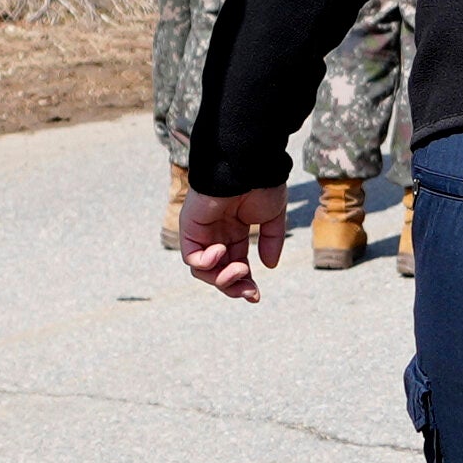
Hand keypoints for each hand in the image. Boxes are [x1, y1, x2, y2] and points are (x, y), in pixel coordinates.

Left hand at [176, 181, 288, 301]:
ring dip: (222, 278)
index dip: (245, 284)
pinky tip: (220, 252)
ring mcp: (203, 232)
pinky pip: (191, 257)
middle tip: (249, 290)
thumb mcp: (272, 216)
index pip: (236, 265)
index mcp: (236, 232)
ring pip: (203, 271)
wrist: (247, 166)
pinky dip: (205, 262)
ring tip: (239, 269)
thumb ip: (272, 240)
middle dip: (234, 287)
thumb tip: (269, 266)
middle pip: (219, 273)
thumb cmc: (260, 184)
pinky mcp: (190, 228)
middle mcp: (218, 235)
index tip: (256, 297)